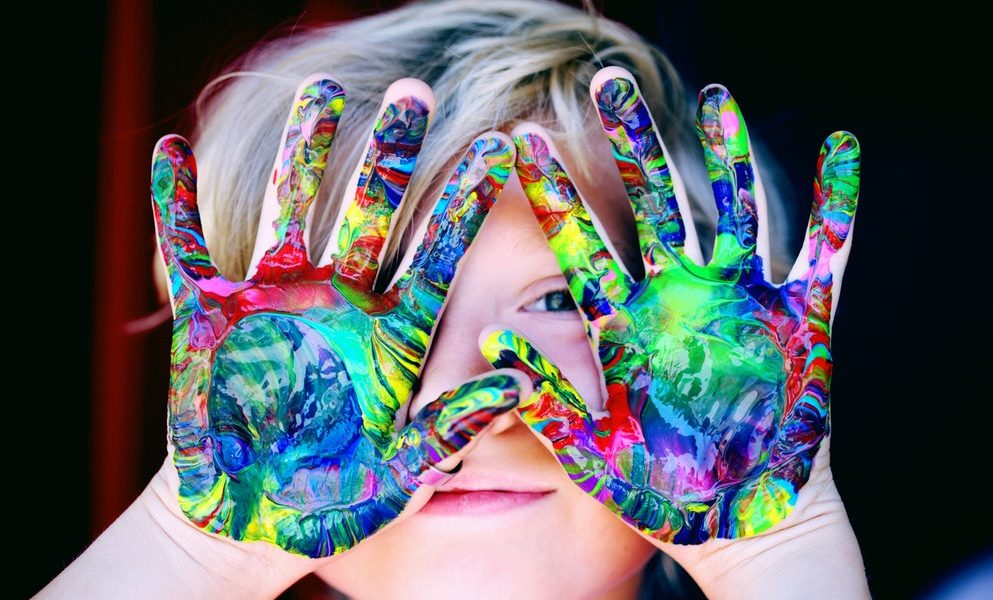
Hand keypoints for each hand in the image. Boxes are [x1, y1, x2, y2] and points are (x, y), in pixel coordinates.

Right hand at [151, 73, 520, 557]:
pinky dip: (173, 205)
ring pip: (292, 208)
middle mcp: (339, 302)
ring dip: (302, 152)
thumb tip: (521, 381)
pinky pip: (188, 249)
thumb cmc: (335, 498)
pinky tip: (169, 152)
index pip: (437, 256)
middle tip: (413, 91)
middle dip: (388, 153)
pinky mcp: (211, 315)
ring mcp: (275, 300)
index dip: (464, 203)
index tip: (498, 145)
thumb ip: (455, 425)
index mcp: (391, 334)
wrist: (255, 516)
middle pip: (369, 212)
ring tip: (321, 89)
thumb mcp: (402, 470)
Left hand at [482, 67, 859, 543]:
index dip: (551, 192)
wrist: (735, 523)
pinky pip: (825, 249)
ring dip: (729, 154)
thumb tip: (488, 346)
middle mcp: (679, 298)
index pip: (581, 243)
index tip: (517, 140)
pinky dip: (838, 202)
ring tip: (718, 97)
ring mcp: (740, 302)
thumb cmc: (659, 494)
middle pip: (652, 204)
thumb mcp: (592, 449)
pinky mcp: (800, 318)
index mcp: (626, 323)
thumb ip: (546, 397)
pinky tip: (841, 147)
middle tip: (610, 83)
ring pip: (733, 209)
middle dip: (633, 144)